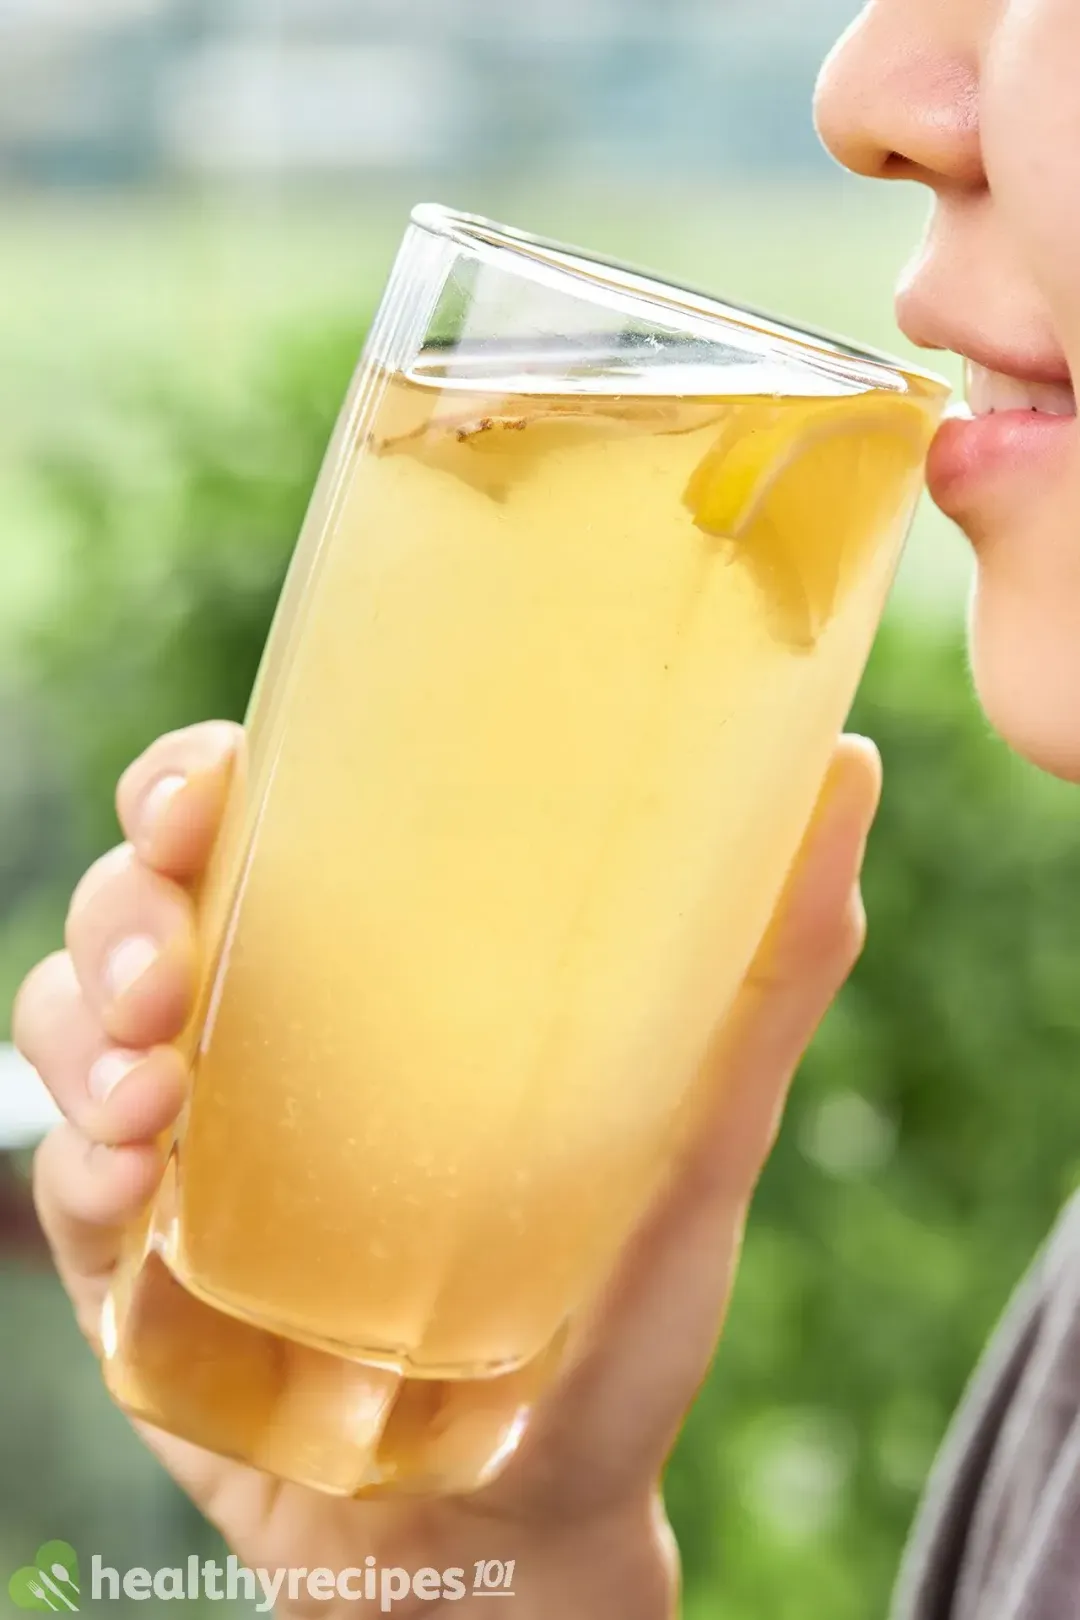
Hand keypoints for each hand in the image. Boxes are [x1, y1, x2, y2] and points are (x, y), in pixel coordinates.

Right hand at [14, 722, 879, 1618]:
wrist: (518, 1534)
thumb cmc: (616, 1332)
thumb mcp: (698, 1148)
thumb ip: (767, 984)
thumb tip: (852, 773)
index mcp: (381, 983)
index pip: (264, 830)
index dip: (204, 784)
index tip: (208, 789)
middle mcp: (274, 1038)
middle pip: (144, 904)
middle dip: (129, 903)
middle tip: (170, 961)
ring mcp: (197, 1143)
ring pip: (75, 1016)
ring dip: (86, 1023)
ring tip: (158, 1089)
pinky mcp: (141, 1261)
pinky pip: (67, 1171)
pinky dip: (77, 1156)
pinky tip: (134, 1174)